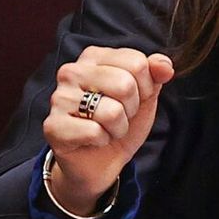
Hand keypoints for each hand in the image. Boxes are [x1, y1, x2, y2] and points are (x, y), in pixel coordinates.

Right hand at [43, 46, 174, 213]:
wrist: (100, 162)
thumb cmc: (120, 121)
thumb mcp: (145, 95)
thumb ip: (155, 74)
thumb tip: (165, 66)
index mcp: (94, 57)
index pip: (137, 62)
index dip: (145, 88)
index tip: (133, 99)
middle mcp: (72, 71)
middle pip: (125, 85)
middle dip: (131, 108)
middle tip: (119, 116)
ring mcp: (59, 98)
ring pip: (112, 111)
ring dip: (118, 127)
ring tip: (106, 128)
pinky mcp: (53, 126)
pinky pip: (95, 132)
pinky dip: (102, 140)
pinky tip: (93, 140)